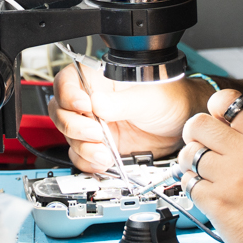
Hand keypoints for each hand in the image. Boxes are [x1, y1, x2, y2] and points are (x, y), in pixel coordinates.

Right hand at [49, 59, 202, 172]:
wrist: (181, 124)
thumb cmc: (168, 98)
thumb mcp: (146, 97)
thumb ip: (121, 102)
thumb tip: (97, 104)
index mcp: (98, 79)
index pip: (67, 82)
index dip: (68, 94)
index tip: (83, 105)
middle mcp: (90, 102)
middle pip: (61, 112)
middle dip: (75, 126)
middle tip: (96, 133)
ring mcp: (93, 125)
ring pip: (70, 137)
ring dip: (84, 148)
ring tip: (106, 152)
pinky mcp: (99, 145)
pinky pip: (81, 156)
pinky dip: (89, 162)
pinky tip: (104, 161)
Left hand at [178, 89, 242, 242]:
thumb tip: (230, 129)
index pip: (231, 102)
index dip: (216, 107)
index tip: (213, 117)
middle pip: (199, 124)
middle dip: (194, 135)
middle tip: (199, 146)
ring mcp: (230, 179)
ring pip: (189, 154)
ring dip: (190, 164)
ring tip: (202, 173)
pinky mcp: (216, 203)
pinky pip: (188, 184)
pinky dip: (191, 188)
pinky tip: (204, 193)